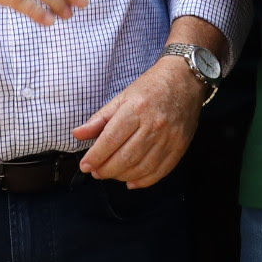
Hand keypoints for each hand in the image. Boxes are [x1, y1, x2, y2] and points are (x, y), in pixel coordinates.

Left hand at [73, 57, 202, 188]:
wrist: (184, 81)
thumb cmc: (150, 87)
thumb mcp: (122, 97)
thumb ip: (99, 118)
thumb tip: (77, 134)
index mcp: (136, 109)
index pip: (111, 139)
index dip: (95, 156)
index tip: (85, 165)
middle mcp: (153, 124)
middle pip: (125, 157)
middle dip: (106, 169)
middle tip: (96, 172)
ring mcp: (169, 137)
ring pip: (141, 168)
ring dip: (122, 176)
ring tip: (111, 174)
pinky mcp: (180, 147)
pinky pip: (159, 172)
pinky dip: (143, 181)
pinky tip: (131, 181)